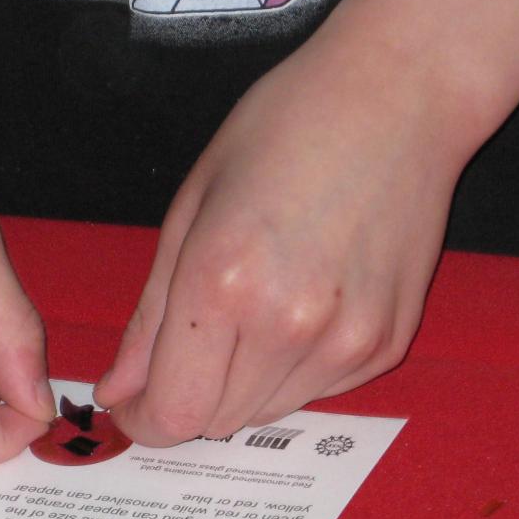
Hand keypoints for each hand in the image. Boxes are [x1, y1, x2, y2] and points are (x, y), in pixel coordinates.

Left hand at [93, 28, 475, 444]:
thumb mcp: (192, 209)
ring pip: (265, 413)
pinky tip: (307, 298)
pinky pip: (318, 391)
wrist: (400, 96)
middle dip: (189, 395)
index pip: (172, 412)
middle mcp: (288, 325)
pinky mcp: (386, 343)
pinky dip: (296, 368)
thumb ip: (150, 316)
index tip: (134, 404)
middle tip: (193, 340)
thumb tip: (119, 390)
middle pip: (215, 422)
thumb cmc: (287, 129)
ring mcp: (346, 340)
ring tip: (258, 304)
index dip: (143, 421)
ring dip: (243, 384)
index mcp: (222, 283)